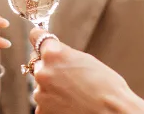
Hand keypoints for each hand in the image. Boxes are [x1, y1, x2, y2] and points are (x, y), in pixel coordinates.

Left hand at [29, 29, 143, 113]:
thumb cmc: (106, 87)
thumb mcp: (85, 59)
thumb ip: (64, 53)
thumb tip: (53, 51)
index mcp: (53, 54)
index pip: (36, 36)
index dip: (39, 37)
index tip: (38, 37)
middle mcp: (43, 72)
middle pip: (38, 63)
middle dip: (48, 66)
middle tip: (66, 75)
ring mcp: (40, 93)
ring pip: (41, 84)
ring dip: (50, 87)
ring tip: (72, 94)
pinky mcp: (42, 111)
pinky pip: (44, 102)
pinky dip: (52, 103)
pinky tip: (69, 105)